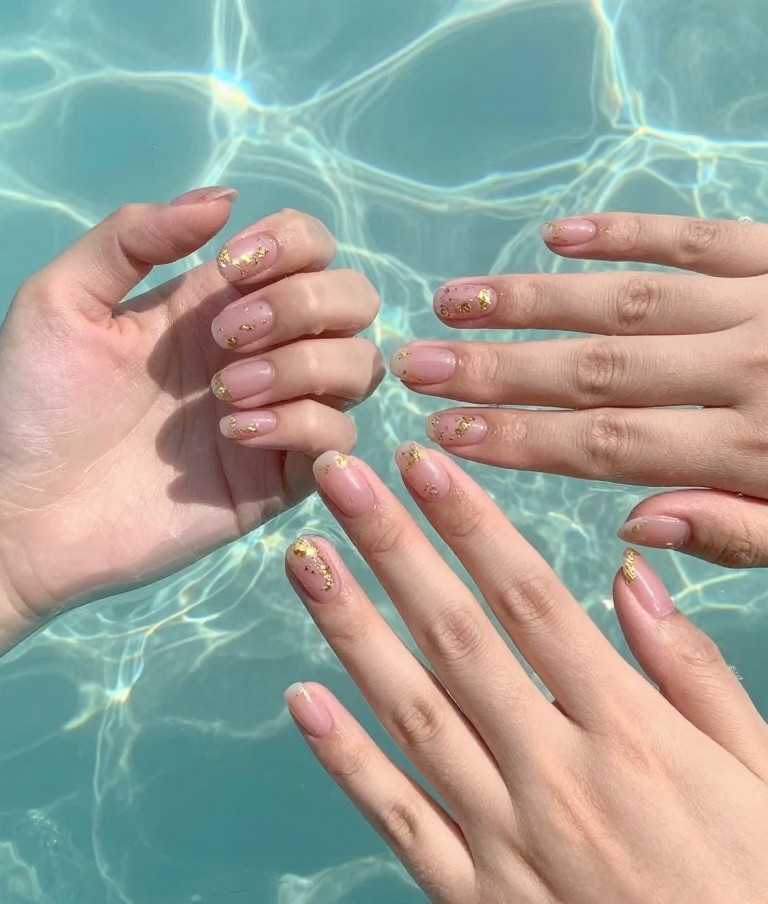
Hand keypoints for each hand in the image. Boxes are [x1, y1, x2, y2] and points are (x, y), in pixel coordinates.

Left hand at [0, 187, 381, 645]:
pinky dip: (299, 424)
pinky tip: (230, 436)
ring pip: (360, 366)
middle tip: (226, 339)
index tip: (232, 269)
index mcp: (219, 300)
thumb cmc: (36, 401)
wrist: (23, 511)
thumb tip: (227, 198)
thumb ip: (135, 236)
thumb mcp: (64, 298)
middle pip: (355, 298)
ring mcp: (278, 412)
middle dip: (305, 303)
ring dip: (303, 366)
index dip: (292, 244)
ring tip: (224, 394)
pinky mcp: (280, 476)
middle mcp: (264, 349)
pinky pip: (338, 436)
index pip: (310, 245)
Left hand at [283, 445, 767, 903]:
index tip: (424, 463)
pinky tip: (300, 700)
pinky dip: (345, 761)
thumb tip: (631, 571)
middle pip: (457, 637)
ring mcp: (505, 839)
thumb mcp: (761, 768)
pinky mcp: (475, 899)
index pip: (530, 600)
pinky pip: (400, 820)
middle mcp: (555, 773)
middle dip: (393, 548)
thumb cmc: (756, 879)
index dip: (471, 523)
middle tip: (341, 478)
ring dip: (351, 630)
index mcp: (629, 731)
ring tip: (304, 559)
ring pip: (413, 713)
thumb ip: (692, 668)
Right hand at [390, 212, 767, 568]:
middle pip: (597, 370)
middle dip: (495, 369)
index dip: (521, 439)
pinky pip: (693, 235)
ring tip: (452, 301)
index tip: (444, 433)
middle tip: (414, 365)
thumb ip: (737, 533)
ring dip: (531, 300)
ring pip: (626, 299)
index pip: (611, 445)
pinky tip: (556, 235)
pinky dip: (623, 231)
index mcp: (757, 449)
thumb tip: (637, 527)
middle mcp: (750, 368)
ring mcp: (764, 301)